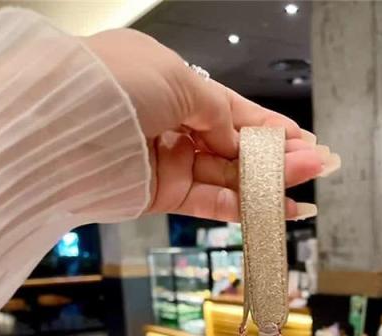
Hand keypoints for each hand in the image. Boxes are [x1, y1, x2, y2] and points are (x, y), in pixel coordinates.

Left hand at [83, 28, 338, 220]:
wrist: (63, 127)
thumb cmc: (118, 85)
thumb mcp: (179, 80)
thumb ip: (218, 111)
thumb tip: (239, 139)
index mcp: (175, 86)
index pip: (234, 110)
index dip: (271, 126)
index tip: (304, 140)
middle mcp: (175, 125)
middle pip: (237, 146)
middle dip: (279, 156)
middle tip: (317, 165)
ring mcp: (171, 162)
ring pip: (230, 176)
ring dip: (269, 184)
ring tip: (306, 187)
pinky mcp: (165, 195)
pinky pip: (212, 202)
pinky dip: (244, 208)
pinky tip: (275, 209)